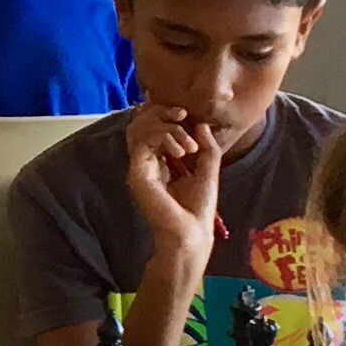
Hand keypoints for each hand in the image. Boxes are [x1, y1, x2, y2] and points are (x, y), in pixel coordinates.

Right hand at [124, 103, 223, 254]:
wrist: (191, 233)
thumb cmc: (198, 209)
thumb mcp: (208, 170)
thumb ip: (206, 146)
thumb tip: (201, 123)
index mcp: (160, 161)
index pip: (152, 127)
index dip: (164, 113)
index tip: (184, 113)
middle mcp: (146, 162)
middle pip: (140, 123)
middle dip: (161, 112)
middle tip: (182, 114)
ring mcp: (139, 167)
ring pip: (137, 128)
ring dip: (165, 125)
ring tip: (186, 142)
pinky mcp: (137, 172)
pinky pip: (142, 141)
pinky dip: (163, 136)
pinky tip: (181, 150)